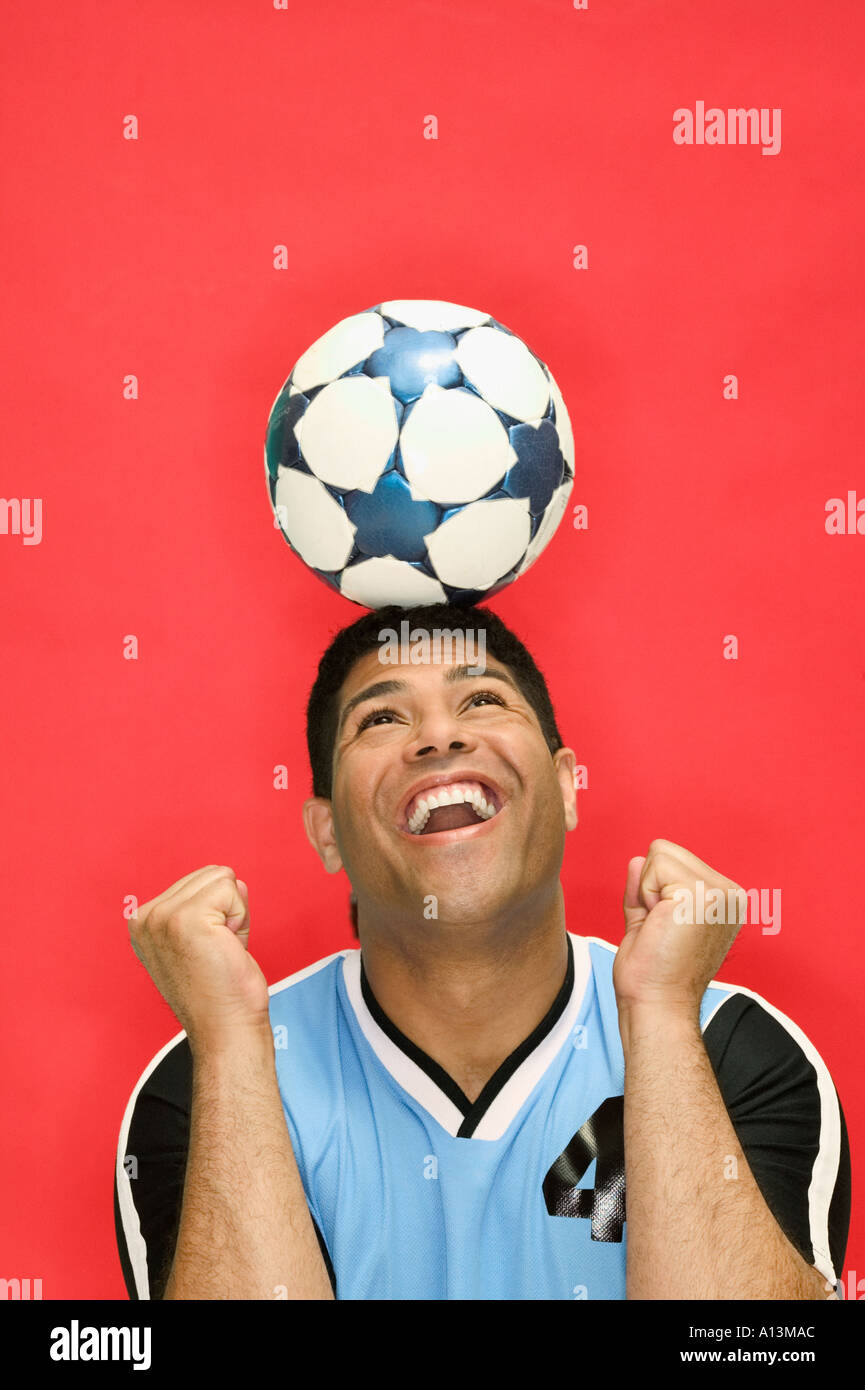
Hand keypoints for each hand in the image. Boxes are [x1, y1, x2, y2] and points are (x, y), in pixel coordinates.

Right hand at [129, 865, 269, 1053]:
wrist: (224, 1028)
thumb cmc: (219, 989)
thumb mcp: (202, 936)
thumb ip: (209, 903)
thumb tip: (231, 876)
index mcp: (142, 922)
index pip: (196, 880)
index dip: (216, 911)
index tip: (208, 948)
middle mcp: (145, 918)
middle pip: (210, 874)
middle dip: (227, 909)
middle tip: (219, 950)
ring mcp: (162, 918)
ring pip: (222, 878)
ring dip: (234, 914)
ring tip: (222, 950)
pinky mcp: (186, 920)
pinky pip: (231, 890)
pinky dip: (241, 918)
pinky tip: (228, 948)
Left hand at [613, 839, 743, 1015]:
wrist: (657, 1004)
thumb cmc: (652, 973)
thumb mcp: (647, 919)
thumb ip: (645, 889)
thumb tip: (636, 860)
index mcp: (724, 900)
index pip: (673, 859)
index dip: (653, 891)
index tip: (662, 929)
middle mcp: (730, 894)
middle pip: (665, 850)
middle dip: (649, 887)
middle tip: (659, 929)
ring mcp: (721, 893)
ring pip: (660, 853)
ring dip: (648, 891)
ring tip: (661, 928)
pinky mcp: (705, 895)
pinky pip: (654, 865)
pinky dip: (646, 895)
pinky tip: (660, 925)